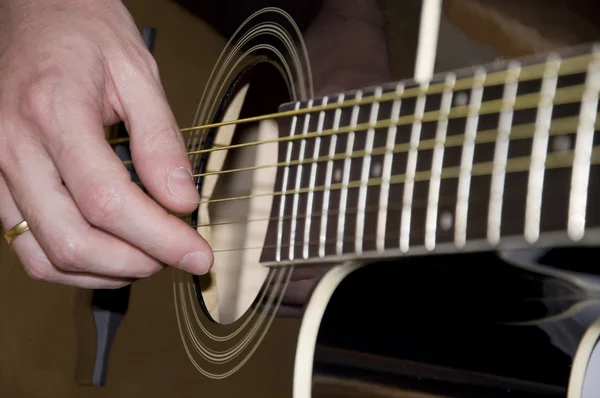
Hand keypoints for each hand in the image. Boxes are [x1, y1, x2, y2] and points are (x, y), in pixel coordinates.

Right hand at [0, 0, 212, 287]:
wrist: (32, 10)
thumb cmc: (82, 31)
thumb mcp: (137, 73)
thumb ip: (160, 142)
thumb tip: (181, 201)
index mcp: (53, 112)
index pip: (109, 202)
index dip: (160, 238)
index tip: (197, 253)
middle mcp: (13, 147)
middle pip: (73, 240)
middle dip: (137, 262)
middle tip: (177, 255)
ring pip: (45, 255)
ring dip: (105, 271)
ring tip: (149, 257)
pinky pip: (26, 246)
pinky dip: (73, 264)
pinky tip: (109, 253)